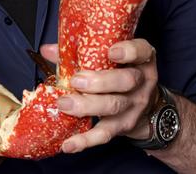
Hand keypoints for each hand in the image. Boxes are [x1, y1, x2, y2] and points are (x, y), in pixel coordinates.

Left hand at [40, 39, 158, 153]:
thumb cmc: (120, 74)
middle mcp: (141, 82)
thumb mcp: (109, 59)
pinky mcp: (123, 126)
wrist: (147, 108)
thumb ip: (80, 52)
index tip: (111, 51)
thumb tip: (49, 50)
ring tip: (64, 104)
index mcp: (139, 60)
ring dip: (87, 106)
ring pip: (114, 106)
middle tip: (76, 81)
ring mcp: (134, 106)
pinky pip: (104, 134)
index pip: (142, 51)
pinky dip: (85, 140)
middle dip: (100, 82)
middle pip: (126, 81)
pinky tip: (69, 144)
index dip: (129, 51)